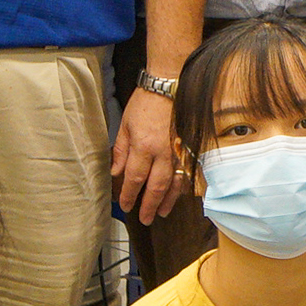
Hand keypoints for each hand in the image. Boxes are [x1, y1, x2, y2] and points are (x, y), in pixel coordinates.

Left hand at [113, 84, 182, 217]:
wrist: (169, 86)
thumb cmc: (145, 102)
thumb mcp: (125, 124)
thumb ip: (121, 150)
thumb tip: (116, 172)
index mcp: (143, 146)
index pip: (134, 179)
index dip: (129, 195)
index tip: (126, 205)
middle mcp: (162, 153)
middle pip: (156, 187)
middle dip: (150, 205)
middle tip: (146, 219)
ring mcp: (179, 152)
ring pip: (174, 183)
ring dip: (168, 201)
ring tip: (163, 213)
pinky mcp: (189, 148)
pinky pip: (186, 172)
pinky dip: (182, 187)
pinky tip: (178, 194)